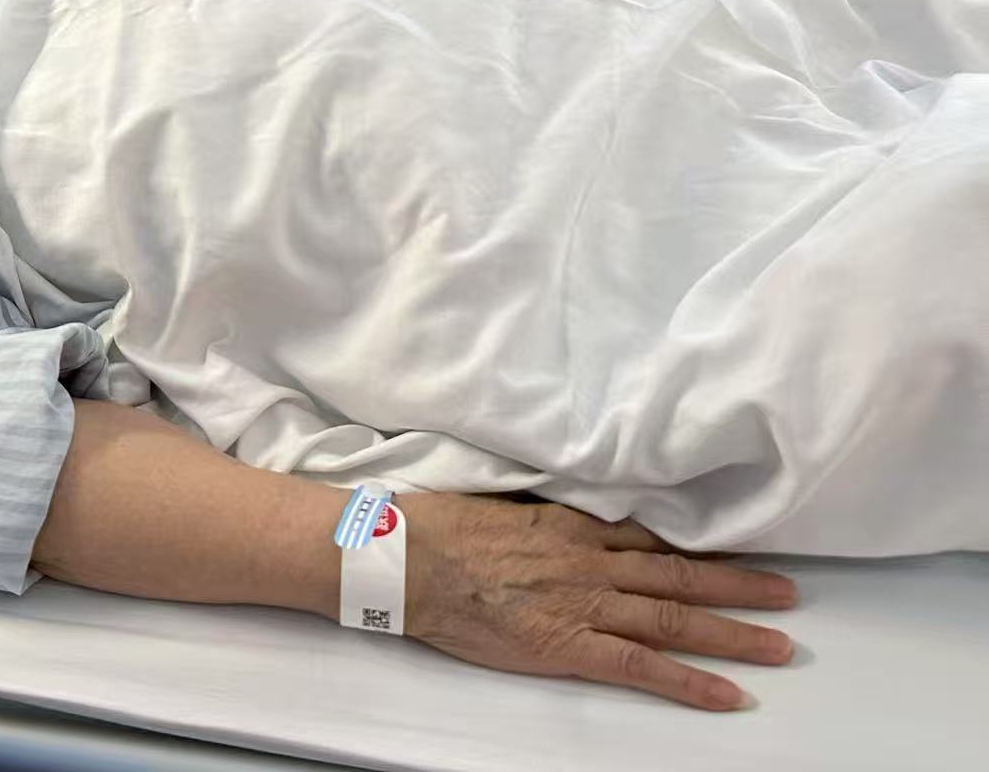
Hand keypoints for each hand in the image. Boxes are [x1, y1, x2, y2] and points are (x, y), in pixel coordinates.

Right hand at [400, 494, 796, 710]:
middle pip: (679, 576)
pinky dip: (689, 682)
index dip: (699, 549)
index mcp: (573, 525)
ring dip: (732, 633)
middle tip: (789, 595)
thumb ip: (544, 514)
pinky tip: (728, 695)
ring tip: (778, 645)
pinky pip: (641, 666)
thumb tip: (565, 517)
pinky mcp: (567, 646)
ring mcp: (584, 604)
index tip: (737, 552)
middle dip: (738, 588)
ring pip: (675, 618)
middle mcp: (591, 562)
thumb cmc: (441, 528)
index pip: (650, 537)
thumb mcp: (502, 503)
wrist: (408, 557)